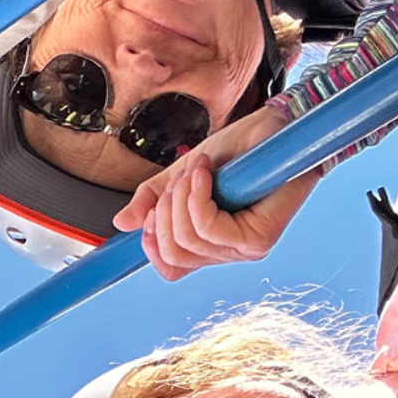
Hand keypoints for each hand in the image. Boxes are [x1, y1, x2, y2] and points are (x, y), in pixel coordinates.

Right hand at [115, 107, 309, 279]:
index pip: (172, 270)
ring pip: (189, 239)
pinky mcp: (260, 238)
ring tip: (196, 169)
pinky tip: (205, 173)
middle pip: (175, 254)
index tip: (151, 213)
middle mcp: (229, 253)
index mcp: (211, 245)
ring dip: (182, 198)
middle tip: (180, 179)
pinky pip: (208, 227)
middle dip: (165, 211)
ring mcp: (246, 248)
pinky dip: (197, 196)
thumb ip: (153, 198)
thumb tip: (122, 223)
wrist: (275, 128)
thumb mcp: (182, 174)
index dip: (152, 246)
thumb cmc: (240, 150)